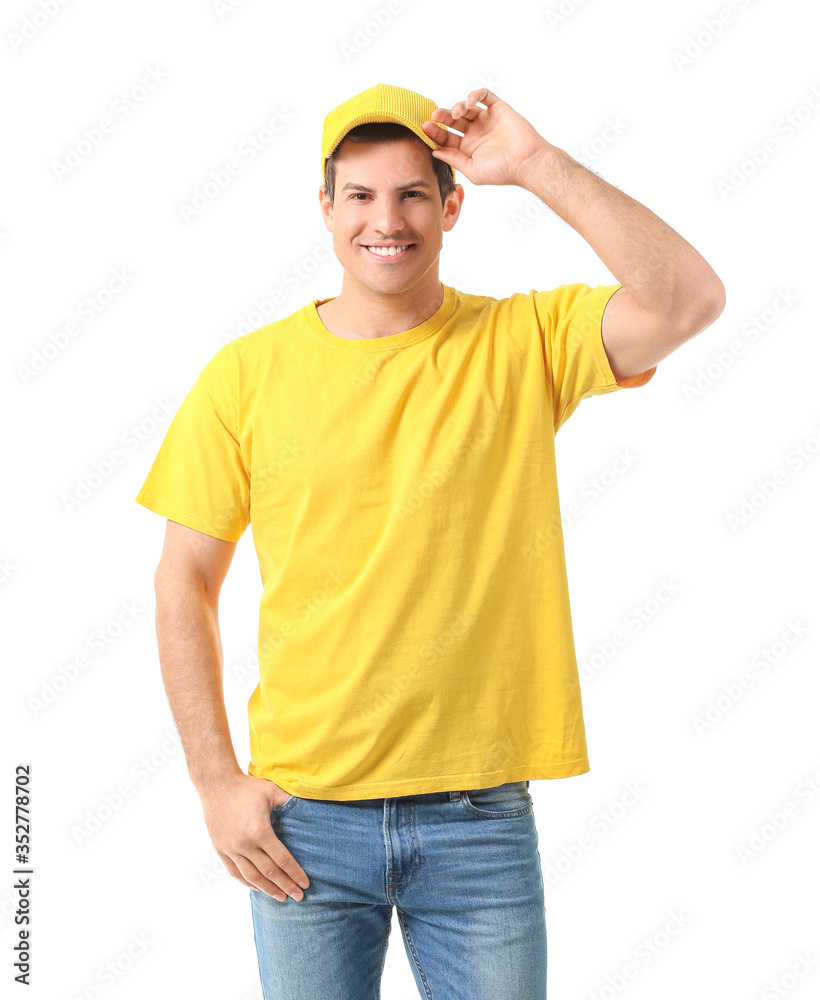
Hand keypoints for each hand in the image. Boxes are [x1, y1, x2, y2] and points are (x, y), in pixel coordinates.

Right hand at [197, 773, 309, 901]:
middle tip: (299, 897)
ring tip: (281, 897)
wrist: (216, 784)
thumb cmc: (246, 786)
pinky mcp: (220, 849)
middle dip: (285, 886)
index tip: (305, 884)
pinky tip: (258, 888)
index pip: (282, 859)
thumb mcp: (272, 790)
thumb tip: (311, 807)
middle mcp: (244, 844)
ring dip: (268, 889)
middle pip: (269, 872)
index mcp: (260, 831)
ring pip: (251, 877)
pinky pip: (234, 872)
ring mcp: (230, 848)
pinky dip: (247, 882)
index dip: (295, 873)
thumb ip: (290, 801)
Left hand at [421, 89, 550, 187]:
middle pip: (453, 121)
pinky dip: (474, 95)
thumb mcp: (472, 169)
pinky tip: (469, 102)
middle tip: (435, 116)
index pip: (447, 137)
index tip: (426, 128)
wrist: (526, 162)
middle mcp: (475, 133)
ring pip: (466, 107)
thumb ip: (454, 159)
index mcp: (467, 149)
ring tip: (456, 113)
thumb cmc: (502, 171)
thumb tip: (435, 151)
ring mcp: (486, 120)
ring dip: (457, 106)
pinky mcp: (498, 109)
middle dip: (443, 117)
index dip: (436, 132)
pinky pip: (484, 96)